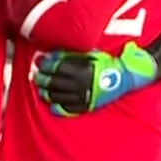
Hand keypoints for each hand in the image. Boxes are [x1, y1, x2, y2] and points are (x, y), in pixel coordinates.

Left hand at [32, 43, 158, 116]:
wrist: (125, 77)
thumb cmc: (108, 62)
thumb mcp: (91, 53)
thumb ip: (73, 53)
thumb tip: (53, 53)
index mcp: (81, 69)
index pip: (57, 67)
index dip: (46, 64)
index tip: (40, 62)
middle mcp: (80, 84)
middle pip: (54, 82)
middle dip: (42, 79)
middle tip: (35, 76)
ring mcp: (83, 96)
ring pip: (59, 96)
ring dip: (47, 92)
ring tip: (40, 89)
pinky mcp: (86, 106)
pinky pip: (69, 108)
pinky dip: (58, 106)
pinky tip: (52, 104)